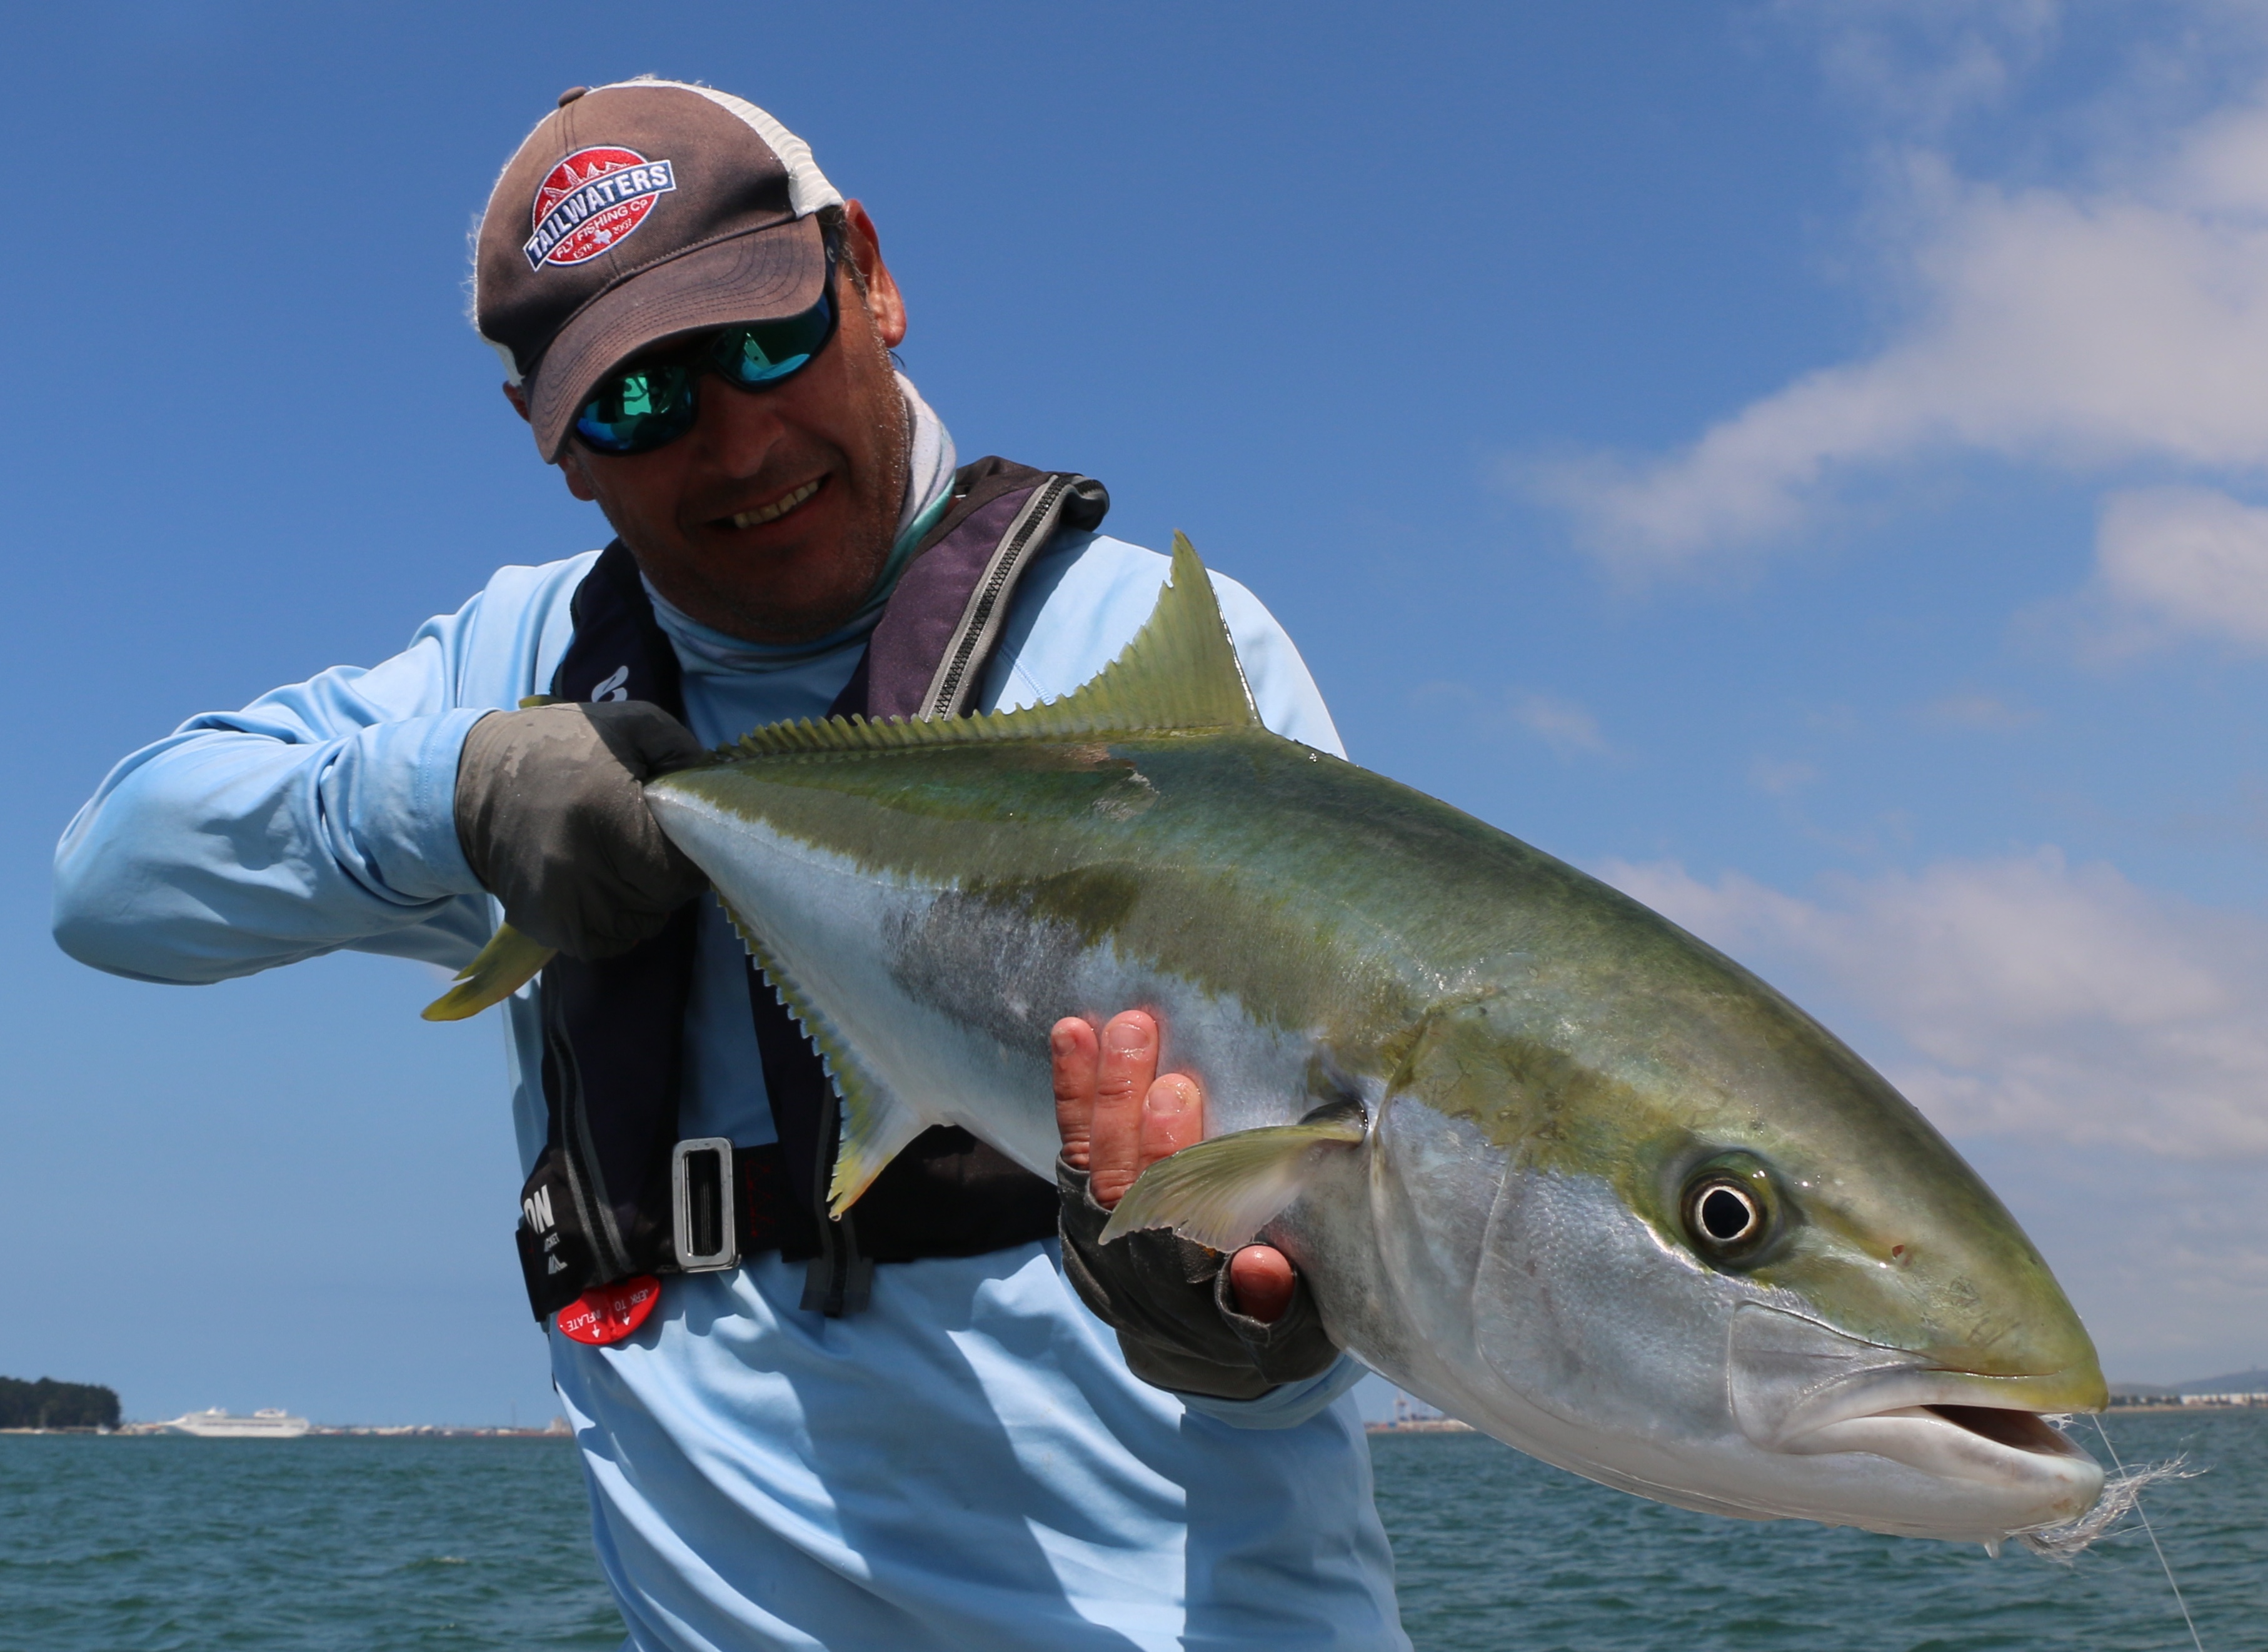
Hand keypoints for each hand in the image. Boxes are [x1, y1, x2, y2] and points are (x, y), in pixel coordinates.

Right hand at [454, 701, 709, 957]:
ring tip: (625, 866)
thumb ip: (680, 750)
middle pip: (662, 899)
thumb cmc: (559, 747)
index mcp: (607, 812)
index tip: (682, 839)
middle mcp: (581, 865)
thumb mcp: (627, 725)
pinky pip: (603, 942)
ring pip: (638, 925)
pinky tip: (603, 889)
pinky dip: (614, 923)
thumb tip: (715, 789)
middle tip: (653, 848)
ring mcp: (558, 901)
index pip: (679, 870)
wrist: (471, 779)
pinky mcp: (542, 923)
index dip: (693, 857)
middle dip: (669, 877)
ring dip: (644, 902)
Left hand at [1051, 1010, 1297, 1323]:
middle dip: (1132, 1116)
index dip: (1175, 1166)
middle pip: (1123, 1184)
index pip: (1172, 1226)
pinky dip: (1070, 1092)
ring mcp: (1102, 1231)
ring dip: (1094, 1092)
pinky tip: (1071, 1035)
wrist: (1203, 1342)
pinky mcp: (1084, 1201)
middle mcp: (1132, 1264)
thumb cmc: (1265, 1319)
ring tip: (1098, 1028)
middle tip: (1146, 1047)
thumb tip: (1262, 1270)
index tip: (1177, 1096)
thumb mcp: (1288, 1329)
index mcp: (1186, 1292)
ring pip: (1091, 1159)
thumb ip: (1276, 1306)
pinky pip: (1073, 1144)